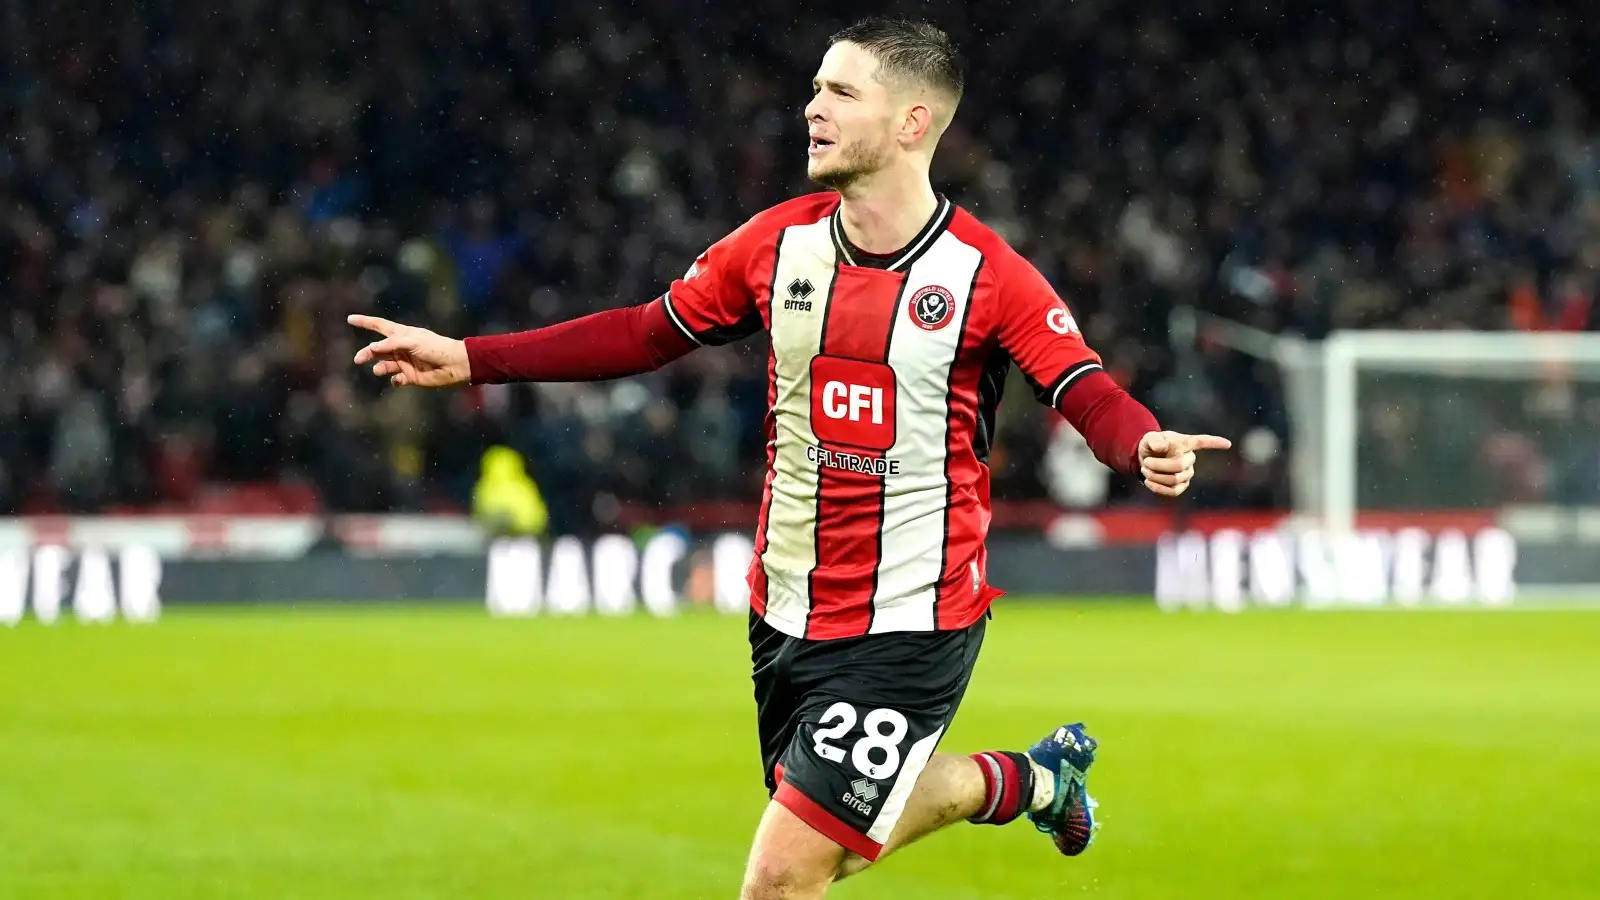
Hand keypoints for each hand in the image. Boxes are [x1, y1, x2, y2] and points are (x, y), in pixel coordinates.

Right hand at [348, 315, 470, 387]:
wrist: (455, 365)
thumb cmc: (436, 347)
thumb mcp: (412, 341)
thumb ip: (392, 344)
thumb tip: (372, 348)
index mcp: (402, 335)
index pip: (379, 326)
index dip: (365, 322)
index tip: (350, 319)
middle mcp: (401, 348)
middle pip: (377, 349)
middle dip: (367, 353)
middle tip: (358, 359)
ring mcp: (405, 363)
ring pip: (384, 365)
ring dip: (379, 367)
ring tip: (380, 370)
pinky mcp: (411, 377)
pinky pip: (396, 379)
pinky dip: (395, 380)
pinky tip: (399, 379)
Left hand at [1137, 430, 1231, 497]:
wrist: (1146, 459)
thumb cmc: (1151, 445)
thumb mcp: (1149, 439)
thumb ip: (1153, 440)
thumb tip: (1158, 446)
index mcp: (1185, 443)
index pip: (1202, 442)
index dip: (1214, 443)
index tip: (1227, 443)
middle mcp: (1190, 459)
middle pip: (1179, 466)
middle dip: (1159, 466)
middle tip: (1146, 462)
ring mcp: (1187, 474)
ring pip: (1174, 480)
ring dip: (1155, 476)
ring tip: (1145, 469)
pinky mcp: (1181, 486)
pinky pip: (1173, 491)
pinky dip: (1158, 488)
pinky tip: (1148, 482)